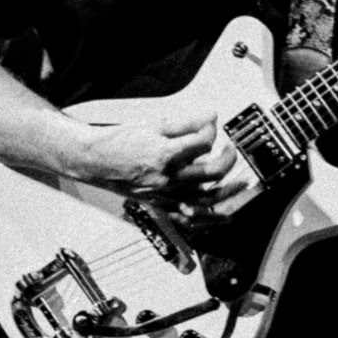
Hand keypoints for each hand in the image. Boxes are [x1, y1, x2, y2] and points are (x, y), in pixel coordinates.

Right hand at [80, 113, 257, 220]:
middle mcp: (167, 178)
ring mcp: (165, 195)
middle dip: (228, 159)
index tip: (210, 124)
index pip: (203, 143)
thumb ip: (186, 123)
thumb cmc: (120, 142)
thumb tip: (210, 116)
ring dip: (229, 192)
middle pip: (211, 173)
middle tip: (231, 149)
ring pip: (206, 199)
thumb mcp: (154, 125)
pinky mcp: (161, 205)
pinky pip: (190, 218)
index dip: (211, 131)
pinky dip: (209, 221)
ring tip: (241, 183)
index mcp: (165, 154)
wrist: (96, 161)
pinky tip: (224, 217)